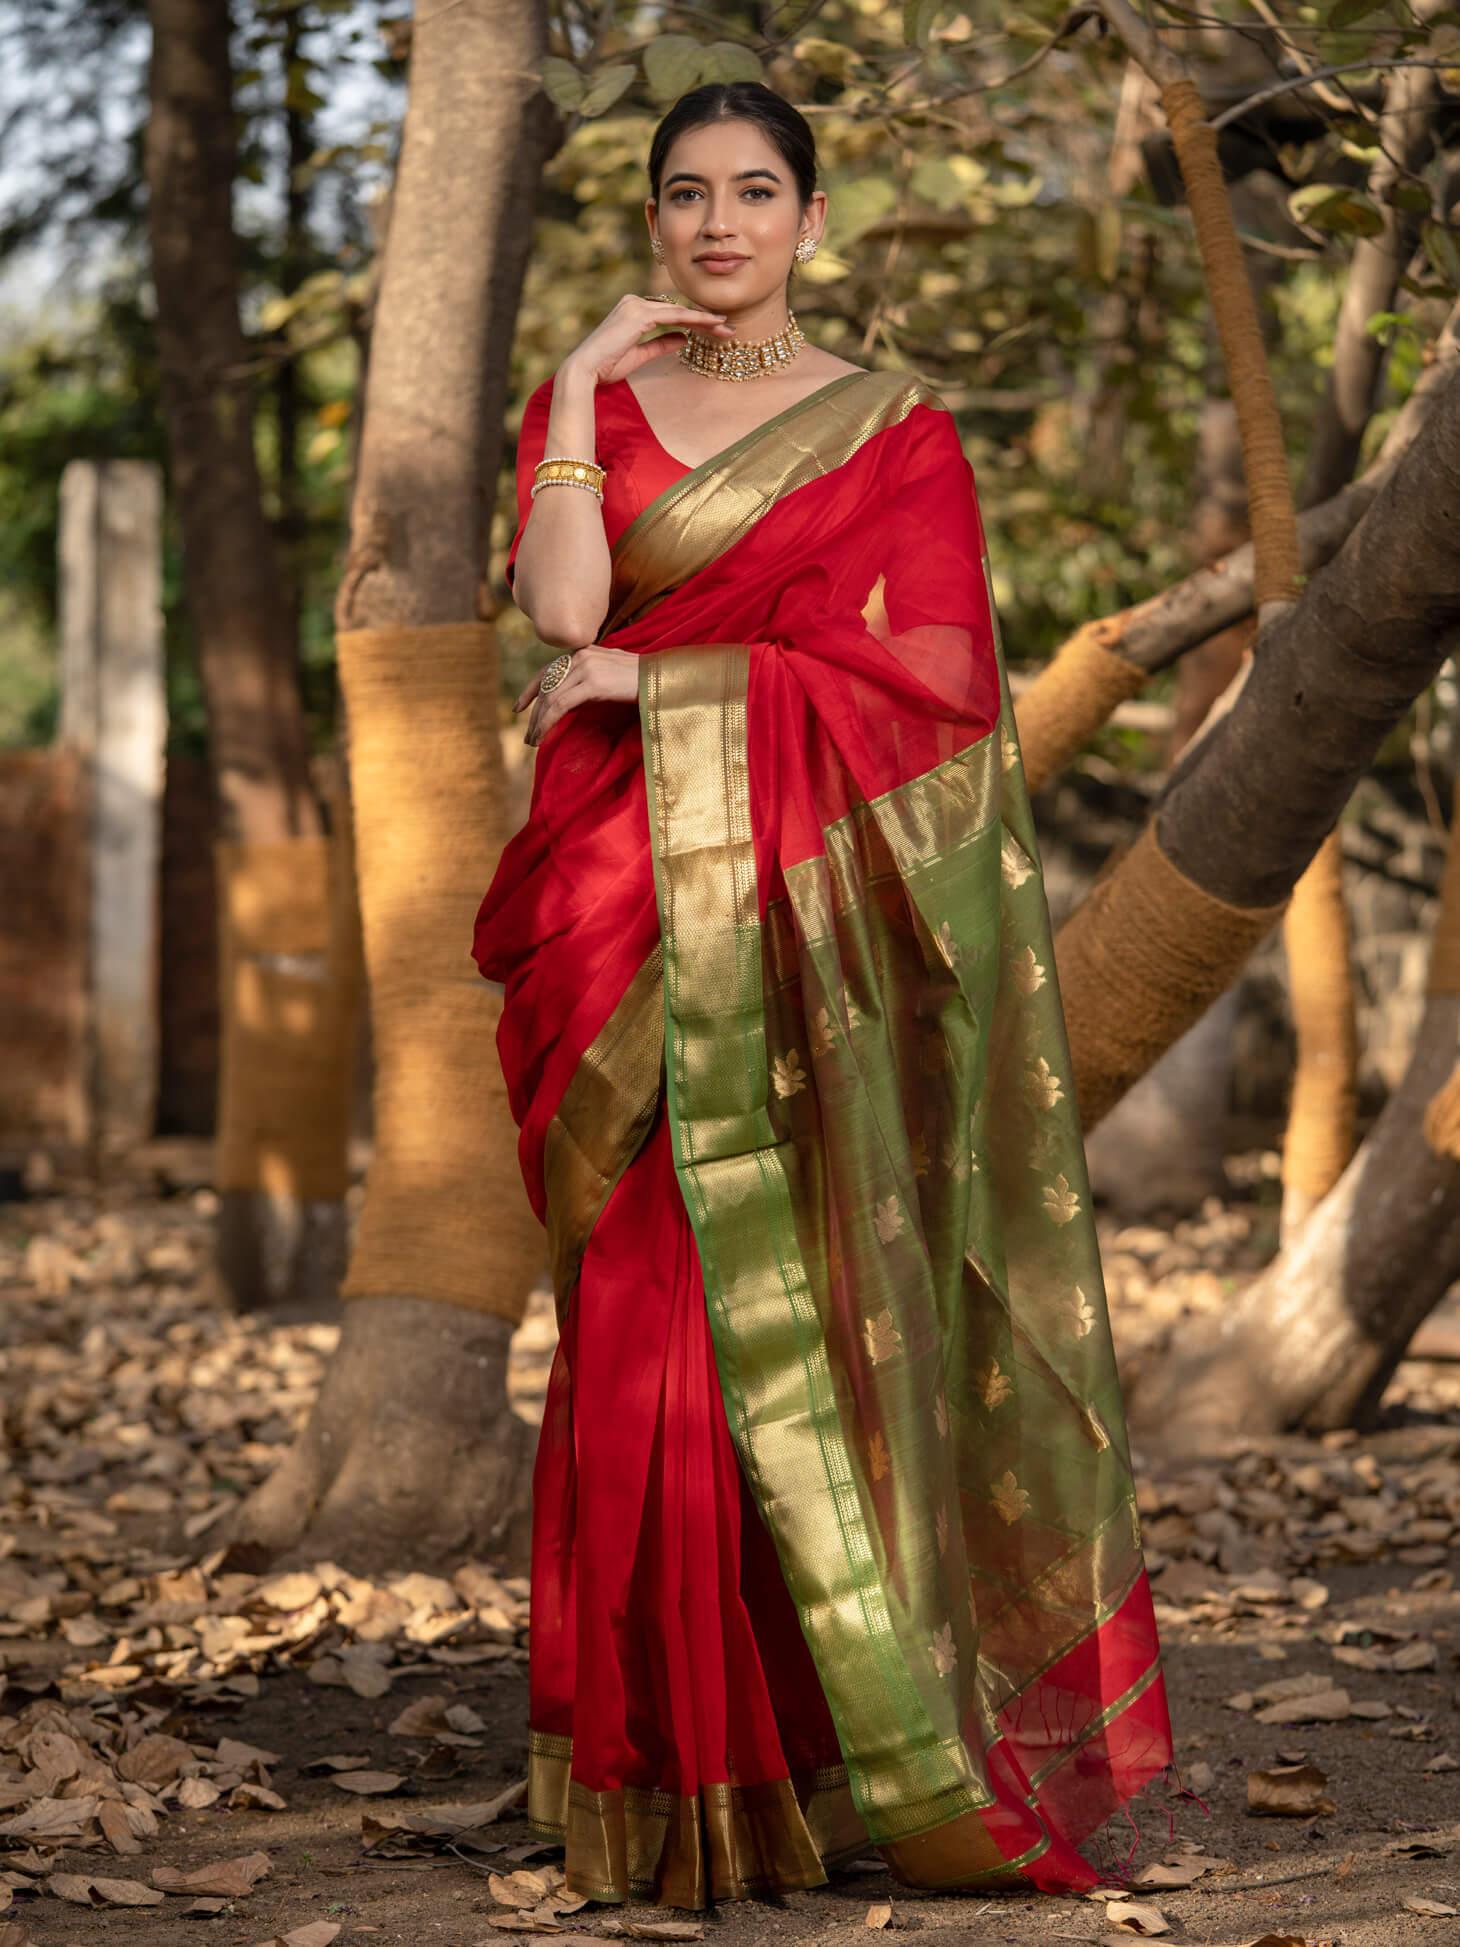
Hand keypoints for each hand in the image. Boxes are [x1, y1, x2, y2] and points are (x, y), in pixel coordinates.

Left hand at [515, 644, 640, 748]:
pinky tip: (543, 736)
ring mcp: (586, 667)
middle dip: (534, 713)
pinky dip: (548, 723)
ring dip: (538, 723)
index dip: (530, 690)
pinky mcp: (593, 683)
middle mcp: (581, 655)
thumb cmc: (642, 682)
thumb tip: (569, 702)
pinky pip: (561, 706)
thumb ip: (588, 681)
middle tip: (527, 736)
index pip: (548, 671)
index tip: (518, 708)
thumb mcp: (610, 676)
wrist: (665, 678)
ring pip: (551, 698)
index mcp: (583, 651)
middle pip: (547, 686)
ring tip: (533, 741)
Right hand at [559, 293, 733, 389]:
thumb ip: (662, 344)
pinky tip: (712, 325)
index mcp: (633, 310)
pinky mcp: (639, 314)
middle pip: (677, 310)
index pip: (670, 314)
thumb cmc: (607, 367)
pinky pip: (674, 316)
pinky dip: (694, 320)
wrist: (586, 371)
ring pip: (679, 311)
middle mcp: (634, 303)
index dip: (694, 322)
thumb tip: (684, 338)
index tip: (715, 331)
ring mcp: (636, 306)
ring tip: (727, 328)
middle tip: (729, 329)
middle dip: (704, 320)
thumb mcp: (641, 355)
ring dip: (705, 320)